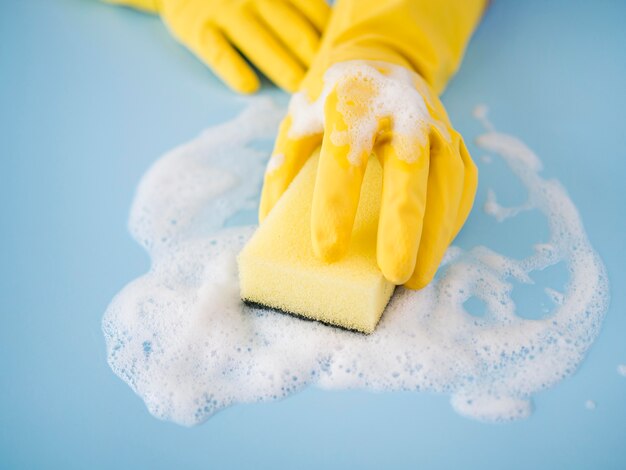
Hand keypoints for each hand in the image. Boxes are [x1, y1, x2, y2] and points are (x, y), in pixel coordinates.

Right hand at [106, 0, 329, 92]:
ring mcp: (225, 11)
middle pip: (295, 32)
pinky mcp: (197, 30)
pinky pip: (219, 53)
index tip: (346, 65)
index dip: (333, 41)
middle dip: (316, 61)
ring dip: (285, 70)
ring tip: (300, 92)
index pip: (314, 14)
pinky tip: (250, 87)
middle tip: (331, 88)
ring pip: (262, 44)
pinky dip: (234, 70)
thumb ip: (298, 5)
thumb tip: (336, 35)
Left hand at [260, 61, 476, 288]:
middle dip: (404, 223)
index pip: (343, 157)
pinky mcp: (455, 137)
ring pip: (447, 177)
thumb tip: (273, 224)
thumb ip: (283, 167)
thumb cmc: (332, 103)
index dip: (335, 206)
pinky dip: (453, 219)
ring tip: (418, 278)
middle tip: (395, 273)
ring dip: (437, 232)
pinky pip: (463, 181)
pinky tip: (437, 249)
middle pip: (409, 167)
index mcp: (351, 102)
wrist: (381, 59)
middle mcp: (400, 108)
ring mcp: (435, 121)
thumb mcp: (297, 122)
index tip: (327, 253)